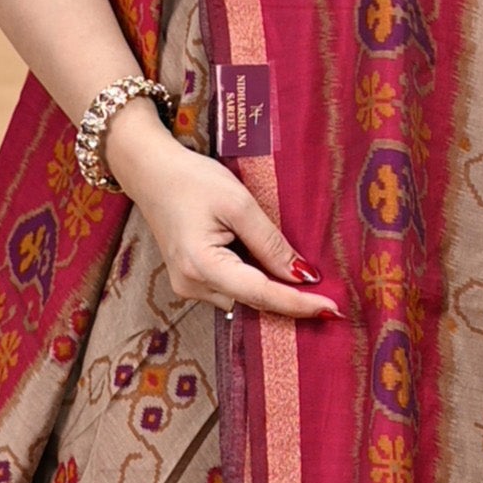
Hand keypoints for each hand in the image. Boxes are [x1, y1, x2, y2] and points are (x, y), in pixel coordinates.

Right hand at [105, 99, 339, 320]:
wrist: (149, 171)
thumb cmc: (190, 179)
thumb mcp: (238, 203)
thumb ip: (270, 243)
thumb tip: (302, 275)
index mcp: (202, 266)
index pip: (261, 294)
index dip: (299, 304)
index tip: (332, 310)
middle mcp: (191, 285)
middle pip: (252, 301)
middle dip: (288, 299)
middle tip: (328, 297)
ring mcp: (187, 286)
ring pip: (243, 298)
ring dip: (270, 289)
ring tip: (299, 275)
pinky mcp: (189, 279)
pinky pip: (231, 288)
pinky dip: (253, 280)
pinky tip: (268, 267)